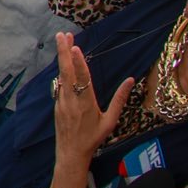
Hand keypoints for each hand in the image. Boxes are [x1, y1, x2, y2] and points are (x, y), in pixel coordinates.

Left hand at [51, 30, 134, 173]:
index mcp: (86, 103)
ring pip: (61, 75)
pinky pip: (59, 83)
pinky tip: (63, 60)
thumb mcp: (111, 120)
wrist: (71, 152)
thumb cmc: (94, 137)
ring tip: (63, 40)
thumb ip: (120, 100)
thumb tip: (131, 80)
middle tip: (63, 35)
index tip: (75, 47)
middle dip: (64, 52)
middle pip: (66, 71)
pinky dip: (61, 70)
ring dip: (62, 57)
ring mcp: (61, 100)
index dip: (78, 63)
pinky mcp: (56, 102)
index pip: (81, 79)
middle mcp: (71, 99)